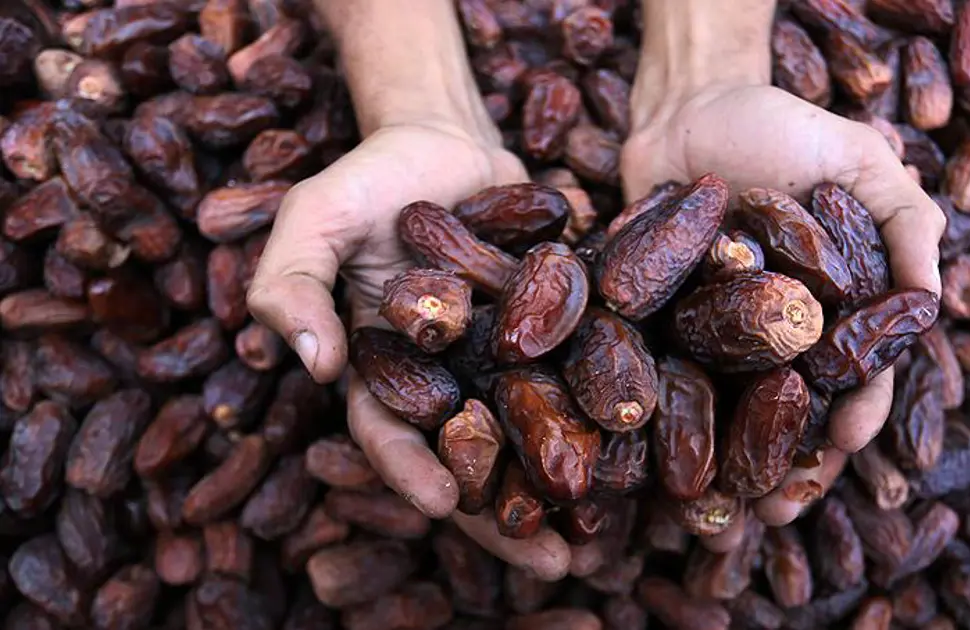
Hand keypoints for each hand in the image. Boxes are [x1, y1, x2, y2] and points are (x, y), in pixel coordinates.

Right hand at [247, 0, 593, 581]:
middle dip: (508, 513)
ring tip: (604, 537)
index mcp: (386, 370)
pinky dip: (605, 413)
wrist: (444, 137)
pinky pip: (579, 376)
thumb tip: (311, 362)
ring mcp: (505, 359)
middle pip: (476, 458)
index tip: (447, 507)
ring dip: (566, 482)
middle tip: (552, 563)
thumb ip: (292, 284)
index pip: (393, 434)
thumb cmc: (367, 178)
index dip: (414, 473)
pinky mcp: (555, 330)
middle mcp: (449, 379)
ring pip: (535, 433)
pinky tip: (644, 450)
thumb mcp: (311, 218)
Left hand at [622, 84, 944, 527]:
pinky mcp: (659, 325)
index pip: (855, 375)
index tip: (845, 445)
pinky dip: (662, 420)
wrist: (688, 105)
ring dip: (725, 465)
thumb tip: (936, 305)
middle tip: (776, 513)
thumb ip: (905, 223)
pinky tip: (653, 461)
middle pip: (790, 414)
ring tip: (719, 512)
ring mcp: (716, 336)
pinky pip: (663, 379)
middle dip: (789, 466)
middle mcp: (777, 335)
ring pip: (727, 414)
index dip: (856, 413)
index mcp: (835, 309)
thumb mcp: (860, 160)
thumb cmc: (784, 127)